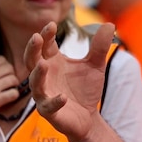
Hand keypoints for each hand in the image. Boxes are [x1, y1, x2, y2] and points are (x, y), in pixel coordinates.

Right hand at [0, 56, 19, 136]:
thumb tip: (1, 67)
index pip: (2, 59)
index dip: (5, 66)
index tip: (4, 73)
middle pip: (10, 68)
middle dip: (11, 75)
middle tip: (7, 82)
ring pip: (14, 79)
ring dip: (13, 85)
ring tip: (8, 89)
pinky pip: (14, 93)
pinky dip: (13, 95)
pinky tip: (7, 97)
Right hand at [24, 21, 113, 141]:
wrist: (88, 116)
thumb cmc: (85, 88)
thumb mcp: (96, 65)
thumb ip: (99, 46)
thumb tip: (109, 24)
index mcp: (53, 61)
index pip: (46, 45)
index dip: (46, 35)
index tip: (51, 24)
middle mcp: (45, 76)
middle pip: (32, 60)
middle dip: (32, 49)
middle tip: (36, 37)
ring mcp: (44, 94)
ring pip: (35, 83)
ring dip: (38, 74)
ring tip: (44, 64)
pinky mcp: (49, 112)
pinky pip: (48, 106)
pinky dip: (54, 101)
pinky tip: (63, 97)